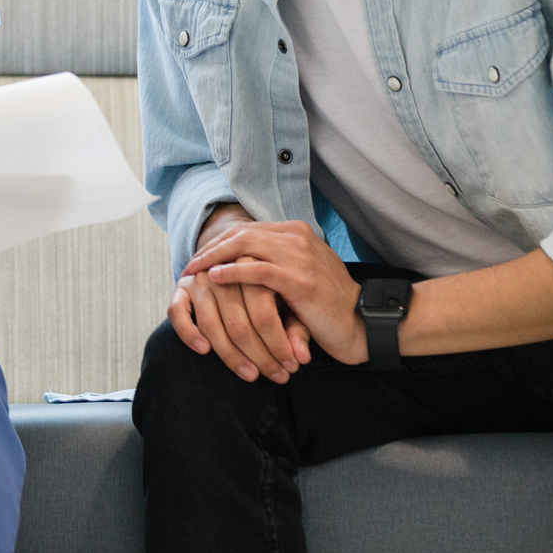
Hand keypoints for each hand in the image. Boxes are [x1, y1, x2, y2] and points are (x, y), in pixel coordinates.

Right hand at [169, 268, 309, 383]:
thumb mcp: (292, 308)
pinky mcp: (181, 287)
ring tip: (252, 375)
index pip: (264, 314)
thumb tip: (301, 358)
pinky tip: (204, 351)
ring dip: (231, 356)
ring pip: (211, 324)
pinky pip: (177, 313)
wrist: (243, 270)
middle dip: (260, 357)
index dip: (278, 346)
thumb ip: (296, 330)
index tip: (292, 368)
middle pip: (239, 324)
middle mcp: (225, 271)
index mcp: (256, 268)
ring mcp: (201, 278)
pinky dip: (189, 333)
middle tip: (278, 377)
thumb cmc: (275, 295)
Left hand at [189, 218, 366, 365]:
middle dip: (211, 248)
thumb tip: (236, 262)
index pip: (247, 229)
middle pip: (242, 233)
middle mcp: (297, 237)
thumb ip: (273, 262)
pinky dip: (232, 272)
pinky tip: (214, 277)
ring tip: (195, 269)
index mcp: (296, 232)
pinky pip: (258, 270)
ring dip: (214, 258)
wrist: (362, 322)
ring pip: (245, 246)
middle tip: (190, 264)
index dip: (219, 241)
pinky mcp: (300, 280)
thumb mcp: (298, 273)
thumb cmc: (326, 304)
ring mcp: (300, 257)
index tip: (200, 256)